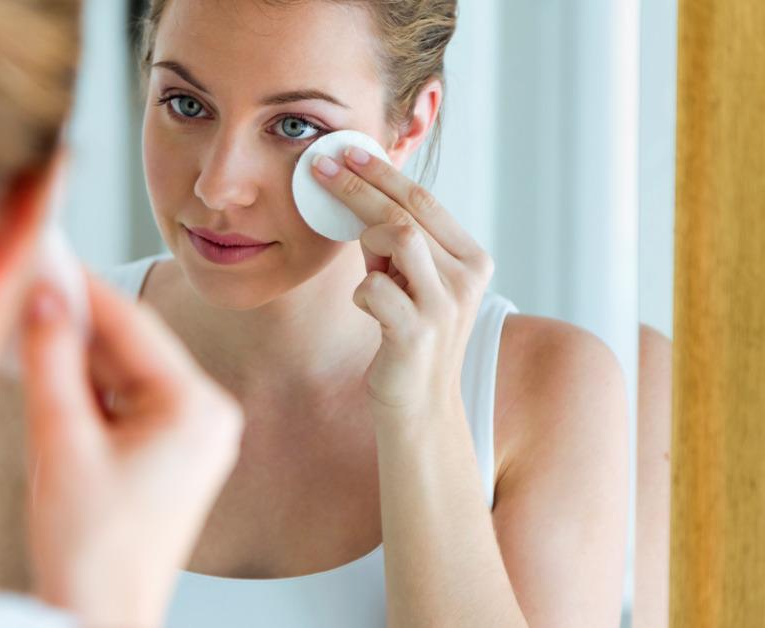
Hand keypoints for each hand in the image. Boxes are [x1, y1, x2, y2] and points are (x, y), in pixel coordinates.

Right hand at [20, 273, 242, 627]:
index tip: (45, 253)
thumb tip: (45, 293)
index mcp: (197, 408)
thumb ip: (51, 357)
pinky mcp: (171, 455)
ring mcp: (193, 437)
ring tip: (29, 321)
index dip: (82, 286)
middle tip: (29, 281)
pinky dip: (89, 387)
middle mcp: (208, 417)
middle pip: (131, 346)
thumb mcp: (60, 439)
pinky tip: (51, 370)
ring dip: (79, 353)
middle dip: (77, 319)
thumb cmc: (89, 549)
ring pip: (126, 372)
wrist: (98, 617)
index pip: (132, 324)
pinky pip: (128, 401)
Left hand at [312, 148, 493, 424]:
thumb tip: (358, 192)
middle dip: (360, 184)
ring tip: (359, 254)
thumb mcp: (412, 282)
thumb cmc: (408, 336)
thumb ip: (399, 244)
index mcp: (472, 259)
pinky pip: (374, 289)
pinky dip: (361, 293)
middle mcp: (467, 278)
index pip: (425, 200)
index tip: (348, 150)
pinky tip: (368, 308)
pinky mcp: (417, 334)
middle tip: (322, 164)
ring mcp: (445, 305)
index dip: (383, 172)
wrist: (421, 407)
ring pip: (398, 237)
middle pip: (408, 211)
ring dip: (364, 237)